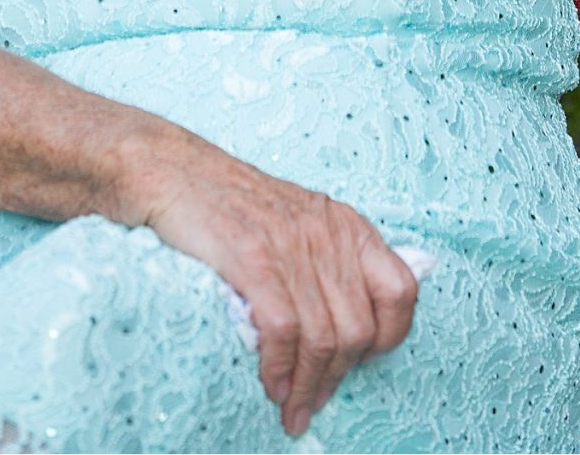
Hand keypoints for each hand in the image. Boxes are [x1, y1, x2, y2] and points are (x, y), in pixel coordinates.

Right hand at [134, 132, 418, 436]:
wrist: (178, 172)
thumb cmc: (238, 205)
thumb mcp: (303, 219)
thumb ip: (333, 259)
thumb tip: (357, 322)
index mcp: (348, 225)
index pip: (401, 289)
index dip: (389, 335)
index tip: (362, 360)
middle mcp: (328, 233)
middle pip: (358, 328)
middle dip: (337, 377)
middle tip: (312, 401)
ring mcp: (292, 245)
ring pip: (322, 339)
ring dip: (307, 386)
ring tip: (291, 407)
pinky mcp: (253, 258)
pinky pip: (283, 331)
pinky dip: (279, 369)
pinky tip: (270, 384)